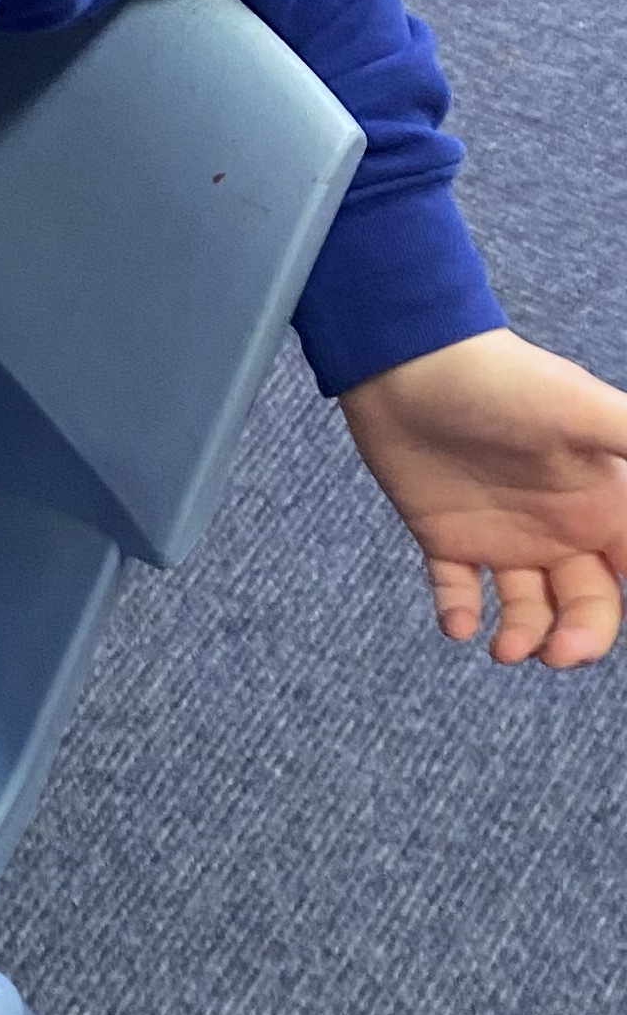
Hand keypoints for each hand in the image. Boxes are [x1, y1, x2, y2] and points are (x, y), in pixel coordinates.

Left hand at [341, 328, 626, 667]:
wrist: (409, 361)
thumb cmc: (505, 381)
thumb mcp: (588, 414)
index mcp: (602, 503)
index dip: (619, 609)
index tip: (599, 635)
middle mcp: (559, 526)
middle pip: (585, 603)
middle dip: (579, 636)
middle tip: (556, 653)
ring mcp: (503, 534)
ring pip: (527, 609)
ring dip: (523, 636)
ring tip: (505, 649)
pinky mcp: (446, 537)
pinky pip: (457, 592)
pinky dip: (458, 615)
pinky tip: (458, 626)